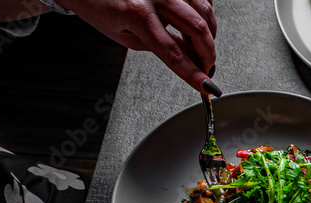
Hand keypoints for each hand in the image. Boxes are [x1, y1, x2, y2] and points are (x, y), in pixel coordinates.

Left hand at [59, 0, 218, 93]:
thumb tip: (187, 57)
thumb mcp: (126, 37)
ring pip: (204, 9)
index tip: (206, 86)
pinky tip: (198, 22)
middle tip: (207, 67)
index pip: (173, 52)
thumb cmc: (100, 7)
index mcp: (137, 14)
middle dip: (208, 53)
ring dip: (210, 31)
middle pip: (197, 29)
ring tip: (203, 45)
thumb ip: (159, 46)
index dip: (193, 73)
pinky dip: (204, 11)